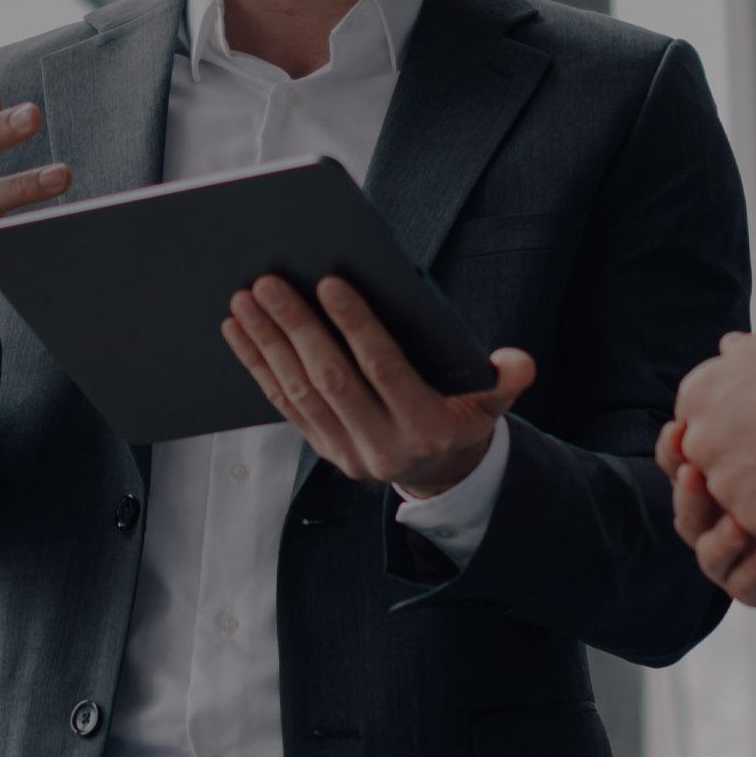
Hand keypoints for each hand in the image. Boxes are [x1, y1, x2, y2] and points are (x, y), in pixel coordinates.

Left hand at [224, 273, 534, 497]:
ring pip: (299, 392)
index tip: (329, 282)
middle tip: (268, 281)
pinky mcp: (324, 450)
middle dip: (297, 328)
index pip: (385, 370)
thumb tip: (517, 362)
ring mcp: (348, 453)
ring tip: (245, 299)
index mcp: (428, 428)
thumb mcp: (492, 402)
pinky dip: (258, 367)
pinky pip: (284, 406)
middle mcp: (384, 446)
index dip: (357, 326)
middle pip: (332, 380)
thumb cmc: (464, 415)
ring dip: (268, 343)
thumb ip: (506, 381)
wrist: (444, 475)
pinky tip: (238, 331)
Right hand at [658, 420, 755, 611]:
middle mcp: (708, 519)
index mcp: (707, 481)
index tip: (679, 428)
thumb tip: (731, 344)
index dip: (673, 449)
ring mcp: (725, 555)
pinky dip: (749, 568)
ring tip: (737, 524)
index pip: (677, 463)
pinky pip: (740, 582)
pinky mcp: (748, 586)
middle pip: (685, 505)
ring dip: (719, 535)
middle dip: (688, 491)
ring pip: (706, 547)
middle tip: (696, 473)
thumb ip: (754, 405)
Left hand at [668, 314, 755, 544]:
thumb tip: (733, 347)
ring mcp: (723, 482)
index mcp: (699, 393)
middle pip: (711, 455)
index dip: (732, 423)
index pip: (700, 416)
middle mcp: (699, 439)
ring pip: (734, 492)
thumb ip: (750, 349)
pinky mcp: (750, 518)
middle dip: (741, 455)